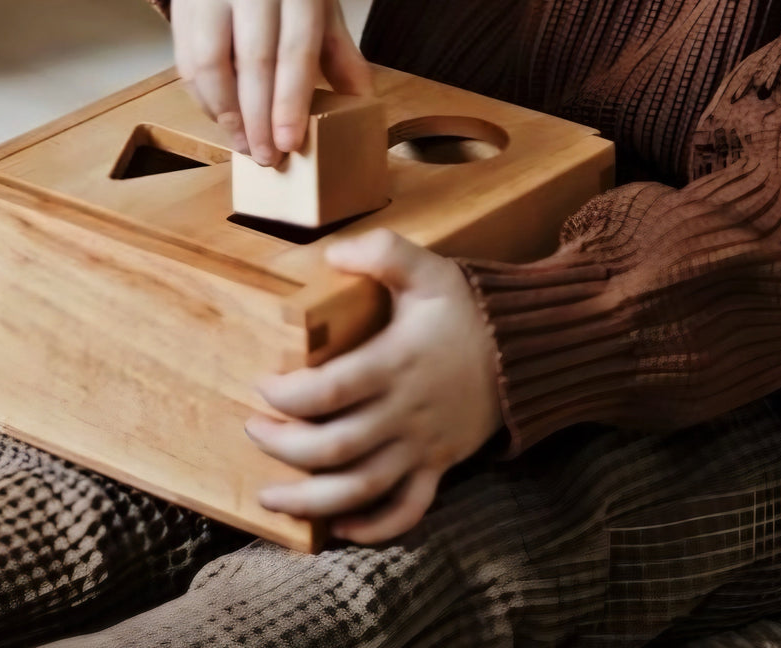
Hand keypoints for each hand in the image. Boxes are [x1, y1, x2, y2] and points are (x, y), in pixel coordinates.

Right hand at [170, 0, 371, 166]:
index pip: (294, 51)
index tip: (289, 143)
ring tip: (246, 146)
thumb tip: (363, 106)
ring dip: (227, 115)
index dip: (290, 101)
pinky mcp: (180, 11)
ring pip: (212, 65)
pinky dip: (205, 101)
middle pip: (253, 62)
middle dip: (260, 118)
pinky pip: (188, 65)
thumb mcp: (322, 9)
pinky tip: (224, 123)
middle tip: (268, 158)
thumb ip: (341, 56)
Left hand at [246, 229, 503, 543]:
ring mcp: (423, 445)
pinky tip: (340, 528)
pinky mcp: (439, 465)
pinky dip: (374, 527)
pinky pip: (408, 510)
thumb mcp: (428, 268)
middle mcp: (405, 412)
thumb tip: (332, 253)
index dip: (287, 395)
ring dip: (312, 501)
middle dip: (284, 446)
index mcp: (396, 363)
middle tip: (252, 429)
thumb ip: (383, 252)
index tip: (261, 386)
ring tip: (270, 498)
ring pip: (363, 488)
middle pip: (335, 447)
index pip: (329, 390)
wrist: (528, 350)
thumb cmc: (468, 308)